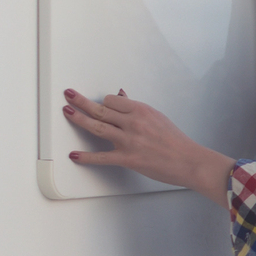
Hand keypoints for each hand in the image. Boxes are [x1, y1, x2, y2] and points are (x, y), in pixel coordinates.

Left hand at [62, 88, 230, 204]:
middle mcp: (134, 123)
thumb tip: (121, 95)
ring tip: (67, 112)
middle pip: (101, 109)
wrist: (189, 160)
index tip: (97, 104)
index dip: (103, 102)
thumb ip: (136, 108)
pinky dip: (86, 157)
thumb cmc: (175, 141)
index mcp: (141, 110)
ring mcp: (130, 141)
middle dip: (81, 101)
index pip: (112, 100)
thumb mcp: (157, 117)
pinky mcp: (128, 159)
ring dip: (78, 119)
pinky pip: (102, 157)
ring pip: (98, 127)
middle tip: (68, 95)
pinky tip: (75, 155)